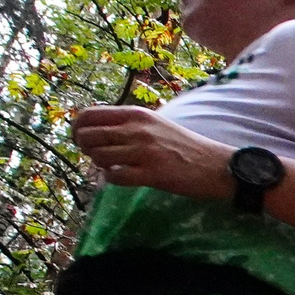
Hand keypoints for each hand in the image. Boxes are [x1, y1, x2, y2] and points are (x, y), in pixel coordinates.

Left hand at [71, 106, 242, 200]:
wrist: (216, 165)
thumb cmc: (184, 145)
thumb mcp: (155, 123)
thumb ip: (126, 123)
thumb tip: (92, 130)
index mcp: (136, 114)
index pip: (88, 115)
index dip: (78, 129)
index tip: (83, 140)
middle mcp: (137, 130)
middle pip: (87, 137)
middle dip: (85, 149)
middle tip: (97, 156)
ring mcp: (144, 152)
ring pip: (98, 158)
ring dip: (100, 165)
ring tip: (114, 167)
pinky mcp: (151, 174)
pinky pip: (114, 178)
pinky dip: (112, 180)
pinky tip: (124, 178)